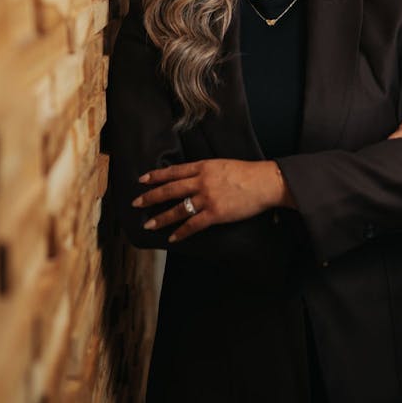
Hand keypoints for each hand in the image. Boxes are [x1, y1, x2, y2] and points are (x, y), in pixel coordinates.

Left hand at [131, 159, 291, 241]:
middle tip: (136, 203)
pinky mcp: (215, 213)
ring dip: (161, 218)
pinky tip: (173, 237)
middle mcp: (201, 181)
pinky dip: (181, 232)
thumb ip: (206, 171)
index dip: (157, 176)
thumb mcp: (223, 165)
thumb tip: (193, 178)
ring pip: (178, 209)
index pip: (174, 171)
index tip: (142, 180)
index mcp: (203, 167)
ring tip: (149, 224)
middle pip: (170, 189)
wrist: (264, 182)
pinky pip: (193, 224)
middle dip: (151, 197)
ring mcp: (207, 198)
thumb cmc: (248, 173)